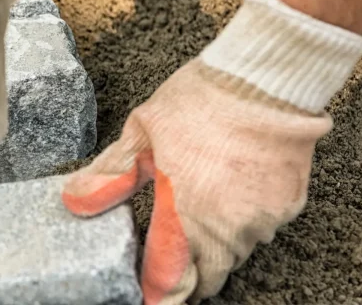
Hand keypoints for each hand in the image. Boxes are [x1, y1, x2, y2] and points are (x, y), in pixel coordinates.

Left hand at [60, 0, 361, 303]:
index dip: (157, 295)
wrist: (263, 78)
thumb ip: (109, 175)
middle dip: (186, 273)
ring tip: (197, 220)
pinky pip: (261, 229)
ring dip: (214, 246)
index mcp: (184, 216)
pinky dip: (243, 222)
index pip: (170, 282)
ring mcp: (262, 220)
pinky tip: (229, 195)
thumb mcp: (141, 134)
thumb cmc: (200, 102)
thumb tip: (74, 202)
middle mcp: (226, 229)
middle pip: (206, 276)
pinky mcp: (288, 205)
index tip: (146, 296)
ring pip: (235, 253)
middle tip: (168, 259)